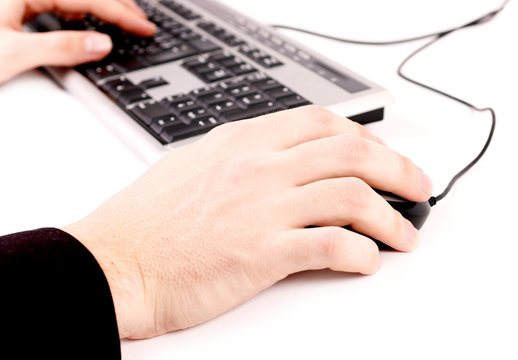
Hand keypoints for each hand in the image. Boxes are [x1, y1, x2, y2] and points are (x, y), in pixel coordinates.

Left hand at [0, 0, 154, 83]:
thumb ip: (60, 48)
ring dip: (103, 8)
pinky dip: (82, 14)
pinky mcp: (14, 11)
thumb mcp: (13, 53)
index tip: (145, 28)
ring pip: (75, 1)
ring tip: (123, 20)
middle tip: (143, 23)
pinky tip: (86, 22)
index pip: (89, 0)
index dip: (121, 14)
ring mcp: (20, 2)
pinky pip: (60, 7)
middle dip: (118, 6)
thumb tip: (101, 45)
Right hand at [63, 106, 432, 338]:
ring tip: (405, 233)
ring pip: (351, 195)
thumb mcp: (194, 167)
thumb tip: (278, 164)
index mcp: (240, 142)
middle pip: (350, 152)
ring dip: (390, 216)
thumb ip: (240, 159)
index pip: (319, 123)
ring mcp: (262, 206)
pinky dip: (361, 252)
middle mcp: (257, 167)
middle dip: (396, 168)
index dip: (363, 137)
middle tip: (417, 186)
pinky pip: (332, 244)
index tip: (381, 155)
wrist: (114, 261)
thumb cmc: (146, 221)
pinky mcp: (261, 251)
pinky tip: (367, 261)